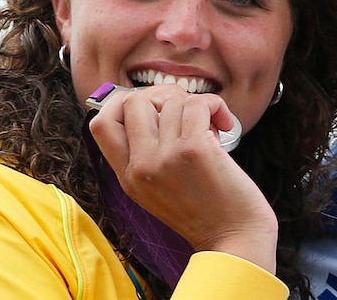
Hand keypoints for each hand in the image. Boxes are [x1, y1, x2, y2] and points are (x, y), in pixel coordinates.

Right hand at [88, 84, 277, 272]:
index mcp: (127, 177)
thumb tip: (157, 105)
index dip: (123, 103)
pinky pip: (197, 104)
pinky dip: (215, 105)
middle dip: (162, 95)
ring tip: (211, 125)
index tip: (154, 107)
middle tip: (186, 111)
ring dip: (196, 103)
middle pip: (132, 102)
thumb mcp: (159, 189)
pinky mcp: (194, 150)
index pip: (101, 123)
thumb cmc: (208, 210)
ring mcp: (164, 158)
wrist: (235, 240)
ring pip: (170, 100)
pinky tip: (224, 124)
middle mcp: (140, 167)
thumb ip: (148, 154)